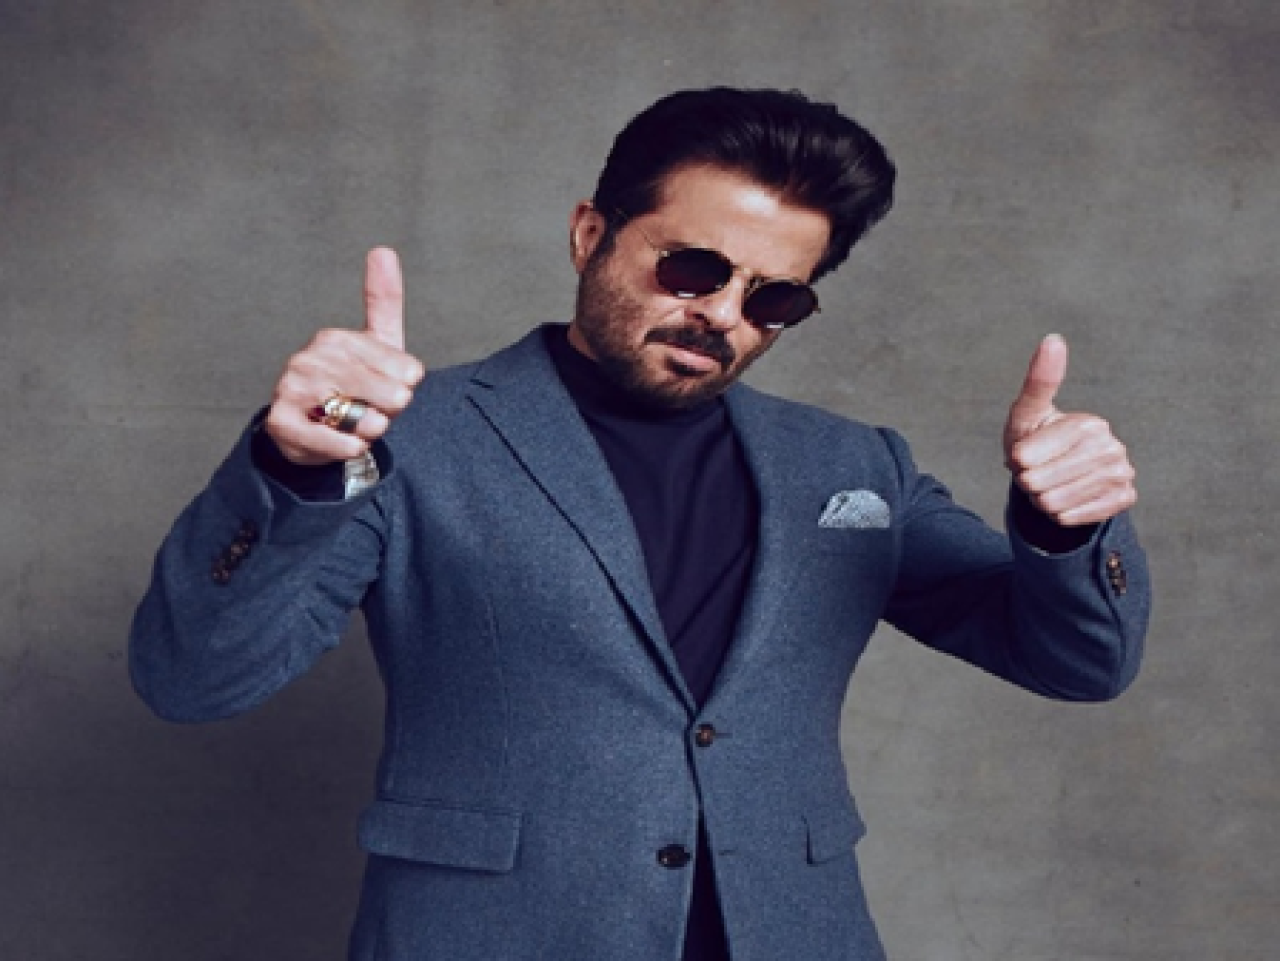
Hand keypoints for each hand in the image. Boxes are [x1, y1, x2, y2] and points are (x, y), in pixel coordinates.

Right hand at [264, 248, 424, 465]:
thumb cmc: (353, 386)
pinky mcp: (283, 424)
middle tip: (374, 410)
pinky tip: (347, 442)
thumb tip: (383, 249)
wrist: (312, 433)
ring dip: (370, 430)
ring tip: (356, 424)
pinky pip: (336, 443)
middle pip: (388, 394)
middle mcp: (309, 359)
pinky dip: (350, 447)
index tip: (391, 387)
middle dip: (390, 411)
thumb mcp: (377, 344)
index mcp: (335, 339)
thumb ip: (383, 300)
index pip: (404, 370)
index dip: (405, 387)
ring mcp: (292, 390)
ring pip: (362, 419)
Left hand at [1003, 334, 1135, 525]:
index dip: (1017, 462)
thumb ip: (1039, 381)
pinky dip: (1061, 514)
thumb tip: (1053, 339)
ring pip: (1053, 504)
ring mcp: (1122, 474)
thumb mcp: (1027, 414)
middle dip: (1029, 482)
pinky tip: (1067, 499)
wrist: (1058, 476)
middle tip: (1039, 472)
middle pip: (1039, 483)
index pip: (1026, 458)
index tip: (1025, 455)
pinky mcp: (1124, 499)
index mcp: (1088, 424)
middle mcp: (1113, 447)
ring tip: (1051, 484)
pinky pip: (1072, 518)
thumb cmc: (1035, 440)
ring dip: (1043, 499)